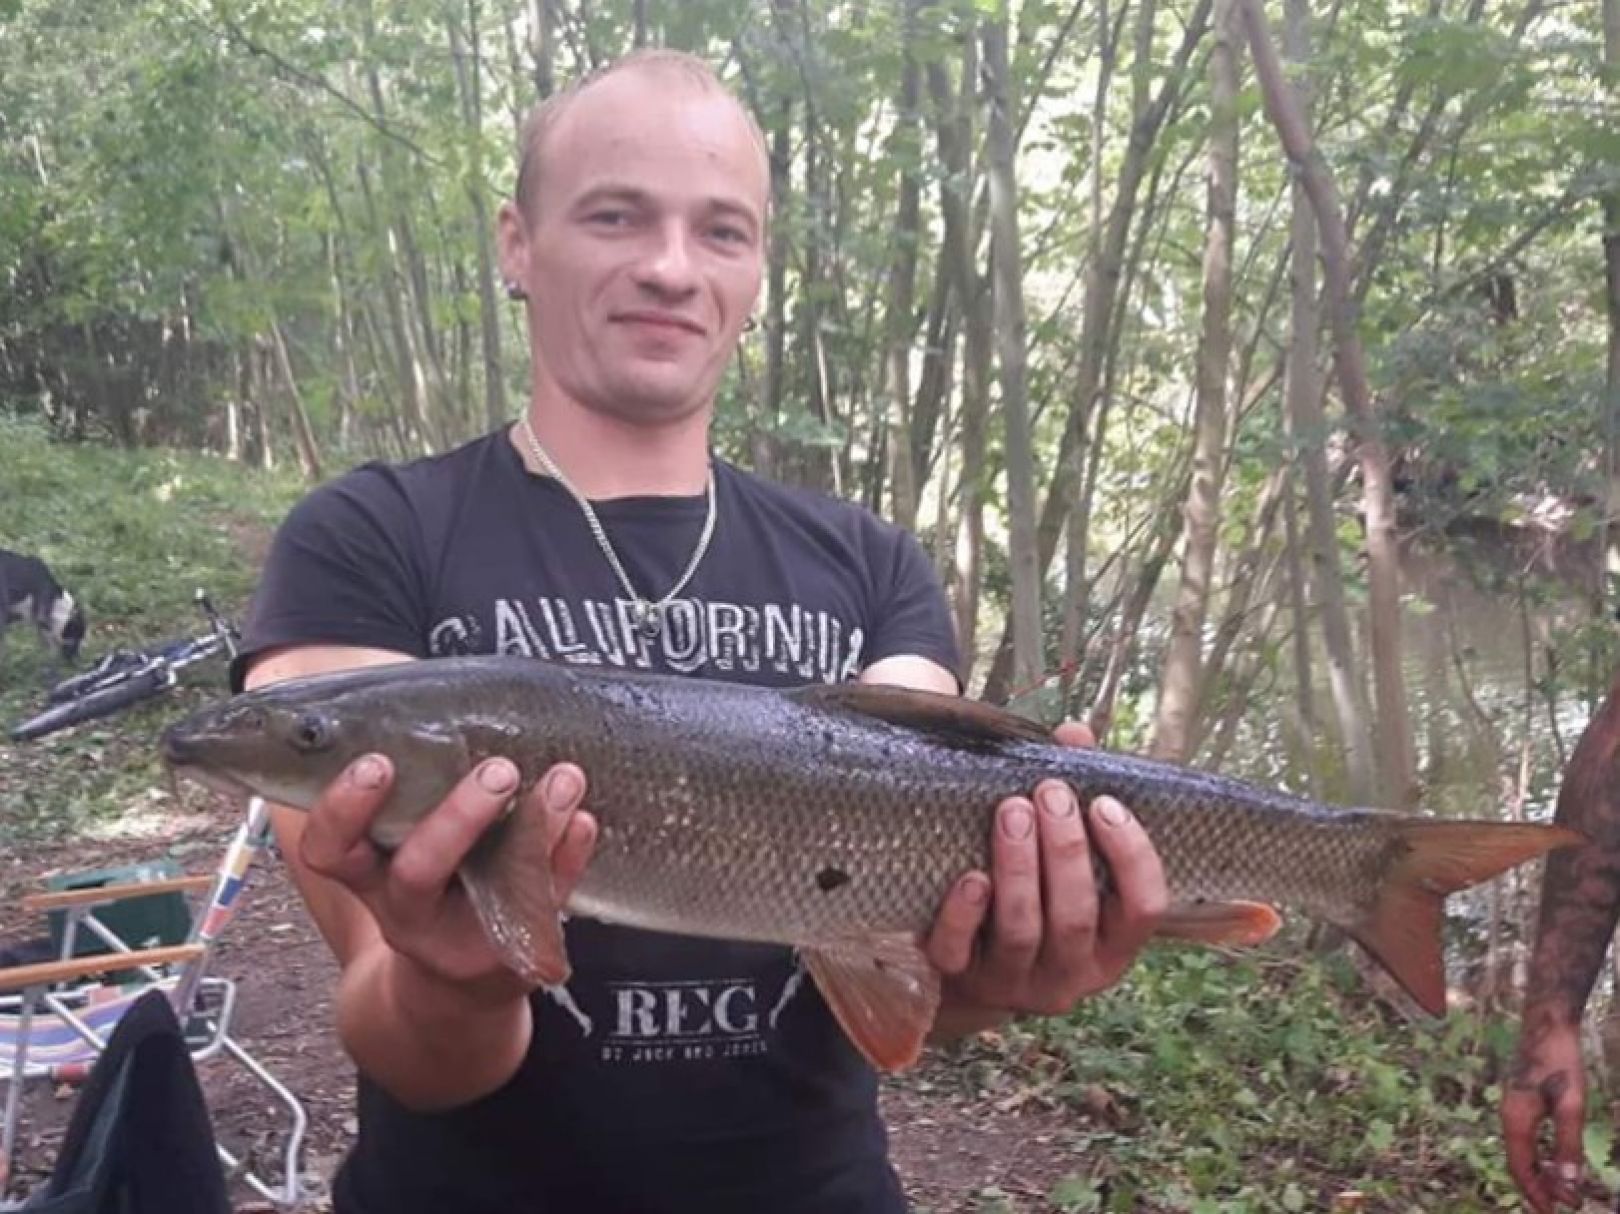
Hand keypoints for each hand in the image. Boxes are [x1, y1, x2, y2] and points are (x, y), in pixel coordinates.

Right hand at [299, 754, 596, 997]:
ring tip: (562, 779)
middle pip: (417, 870)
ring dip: (530, 829)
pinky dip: (569, 855)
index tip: (376, 764)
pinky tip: (585, 817)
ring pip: (489, 887)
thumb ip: (399, 781)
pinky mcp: (514, 945)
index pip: (330, 848)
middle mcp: (406, 907)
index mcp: (366, 872)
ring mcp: (462, 933)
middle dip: (455, 818)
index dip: (343, 809)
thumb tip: (405, 697)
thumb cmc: (427, 872)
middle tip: (496, 769)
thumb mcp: (393, 837)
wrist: (459, 976)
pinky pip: (547, 900)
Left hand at [926, 721, 1167, 1016]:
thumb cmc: (1037, 895)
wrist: (971, 962)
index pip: (1144, 908)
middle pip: (1076, 917)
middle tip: (1050, 791)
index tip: (1105, 803)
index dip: (1132, 856)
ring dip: (1018, 867)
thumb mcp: (1065, 856)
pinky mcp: (962, 978)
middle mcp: (1071, 972)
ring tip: (1011, 810)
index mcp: (1112, 945)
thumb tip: (1075, 734)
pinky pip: (960, 952)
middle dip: (1065, 850)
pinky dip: (965, 914)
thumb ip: (1078, 798)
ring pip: (1022, 931)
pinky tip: (971, 877)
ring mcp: (1014, 980)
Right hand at [1502, 1018, 1586, 1212]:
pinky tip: (1554, 1158)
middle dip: (1539, 1187)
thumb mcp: (1571, 1106)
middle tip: (1562, 1206)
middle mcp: (1508, 1116)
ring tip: (1562, 1188)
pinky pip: (1524, 1137)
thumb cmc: (1560, 1062)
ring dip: (1540, 1172)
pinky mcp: (1519, 1100)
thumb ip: (1569, 1145)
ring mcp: (1511, 1107)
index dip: (1537, 1194)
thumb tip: (1570, 1183)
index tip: (1554, 1213)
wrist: (1546, 1024)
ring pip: (1521, 1150)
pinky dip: (1538, 1155)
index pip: (1521, 1168)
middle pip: (1518, 1162)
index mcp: (1516, 1120)